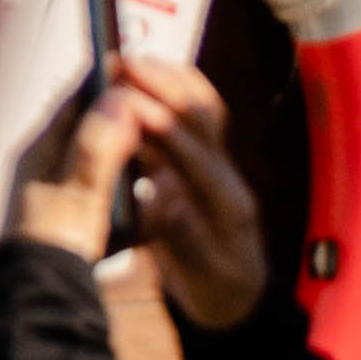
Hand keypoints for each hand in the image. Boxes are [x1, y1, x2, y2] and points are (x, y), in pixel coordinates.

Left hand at [11, 65, 178, 260]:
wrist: (35, 296)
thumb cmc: (54, 244)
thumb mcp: (79, 193)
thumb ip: (99, 146)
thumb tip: (119, 97)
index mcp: (40, 150)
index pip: (75, 100)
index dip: (107, 81)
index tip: (136, 67)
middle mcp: (38, 161)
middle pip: (82, 120)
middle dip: (113, 106)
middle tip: (148, 94)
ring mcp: (46, 185)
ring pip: (86, 146)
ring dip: (113, 135)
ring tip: (144, 129)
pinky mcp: (59, 209)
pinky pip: (89, 174)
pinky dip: (111, 168)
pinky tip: (130, 177)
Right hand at [99, 50, 270, 329]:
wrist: (238, 296)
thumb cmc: (218, 289)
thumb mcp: (200, 274)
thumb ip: (183, 238)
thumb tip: (163, 204)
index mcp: (227, 204)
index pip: (196, 155)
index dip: (164, 127)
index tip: (130, 104)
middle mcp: (227, 175)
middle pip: (202, 117)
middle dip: (164, 86)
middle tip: (122, 64)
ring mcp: (219, 164)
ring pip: (201, 107)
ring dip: (167, 80)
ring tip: (128, 63)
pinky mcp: (205, 162)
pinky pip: (192, 115)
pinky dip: (168, 92)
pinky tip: (141, 81)